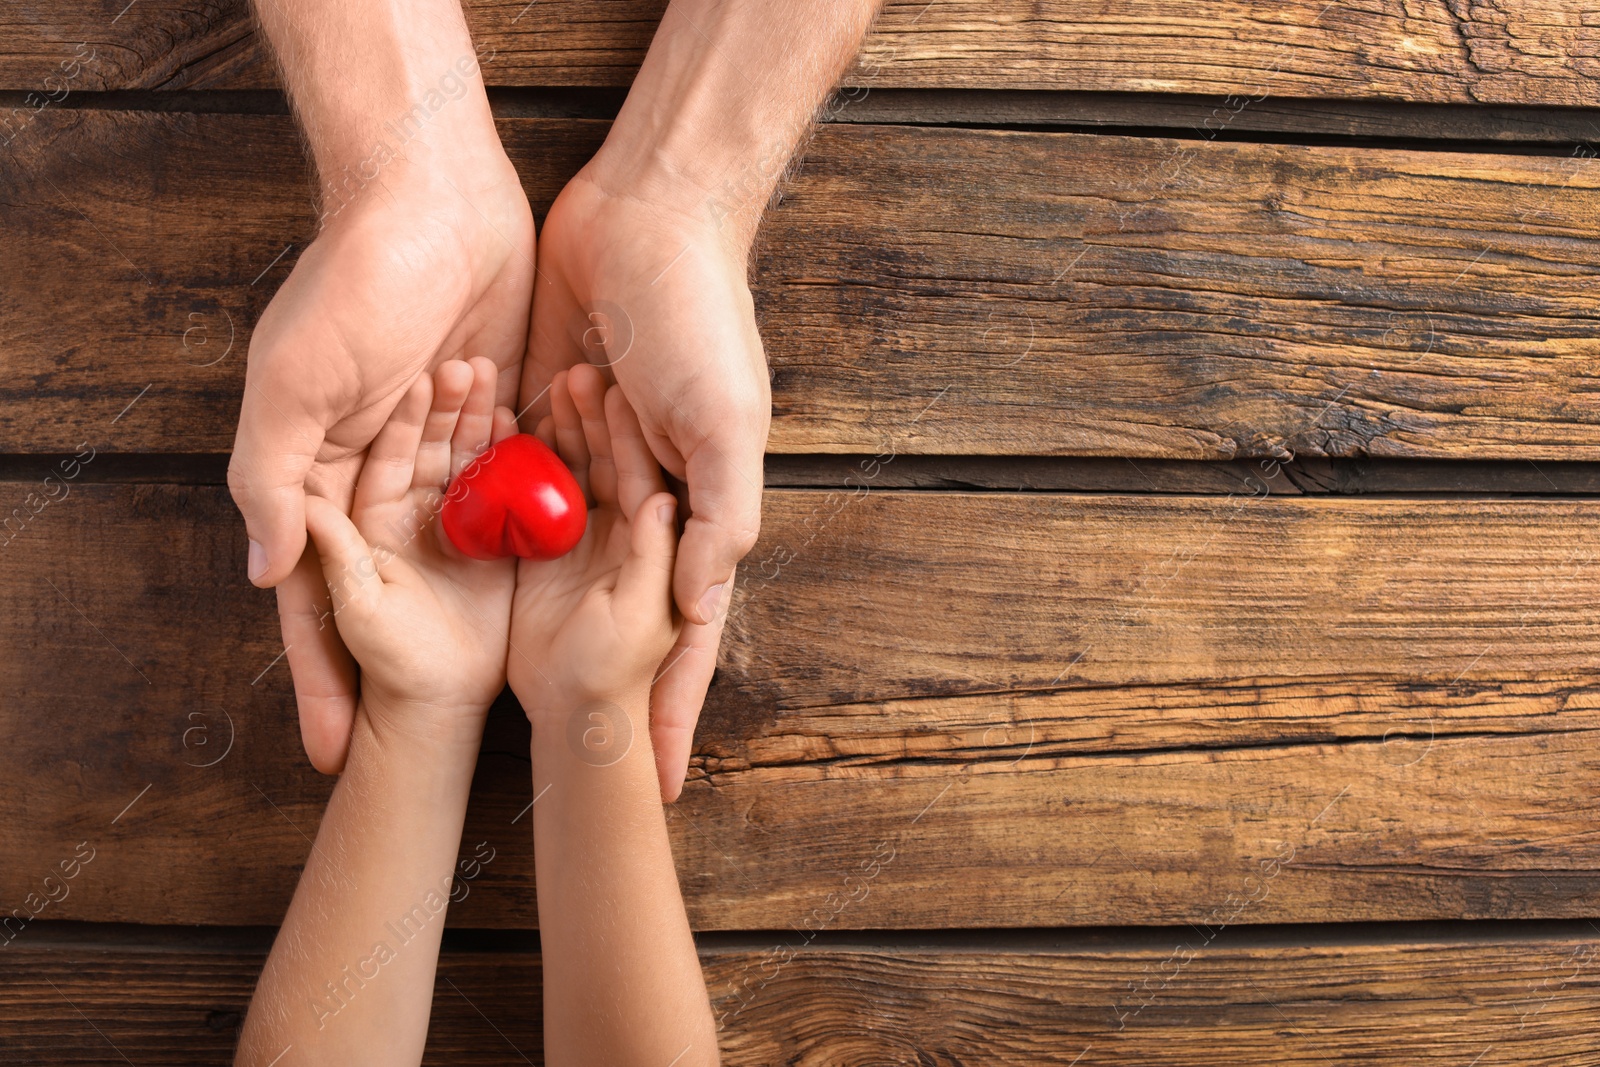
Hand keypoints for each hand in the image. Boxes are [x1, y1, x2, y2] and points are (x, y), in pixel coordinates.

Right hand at [231, 155, 534, 771]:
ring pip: (461, 542)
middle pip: (393, 586)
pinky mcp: (504, 415)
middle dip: (408, 659)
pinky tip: (561, 595)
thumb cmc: (349, 285)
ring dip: (478, 599)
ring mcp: (443, 445)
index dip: (323, 673)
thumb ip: (273, 481)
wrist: (432, 194)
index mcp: (318, 470)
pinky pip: (517, 488)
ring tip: (508, 680)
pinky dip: (531, 530)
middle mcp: (378, 468)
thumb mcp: (292, 386)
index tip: (335, 750)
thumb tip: (267, 576)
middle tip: (424, 733)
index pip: (314, 598)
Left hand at [524, 171, 768, 797]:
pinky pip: (511, 486)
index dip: (674, 705)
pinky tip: (451, 578)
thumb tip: (703, 605)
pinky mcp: (540, 421)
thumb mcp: (728, 425)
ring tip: (493, 678)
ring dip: (527, 598)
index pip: (687, 632)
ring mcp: (589, 462)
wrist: (647, 216)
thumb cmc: (704, 322)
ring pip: (557, 551)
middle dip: (592, 674)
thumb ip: (721, 517)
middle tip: (570, 745)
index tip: (658, 779)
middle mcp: (645, 496)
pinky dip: (490, 522)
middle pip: (616, 609)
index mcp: (698, 508)